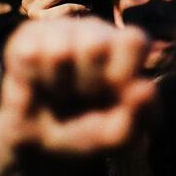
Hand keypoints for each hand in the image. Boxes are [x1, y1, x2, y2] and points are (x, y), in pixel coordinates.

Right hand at [0, 18, 154, 158]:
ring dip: (58, 86)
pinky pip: (29, 54)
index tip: (114, 93)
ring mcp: (63, 29)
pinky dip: (31, 81)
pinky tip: (36, 86)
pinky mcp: (29, 35)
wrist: (38, 145)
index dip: (122, 70)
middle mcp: (98, 32)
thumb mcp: (116, 137)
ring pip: (59, 51)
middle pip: (95, 46)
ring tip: (60, 95)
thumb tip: (146, 87)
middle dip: (87, 84)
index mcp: (128, 50)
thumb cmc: (87, 133)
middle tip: (84, 98)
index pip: (134, 40)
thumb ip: (137, 118)